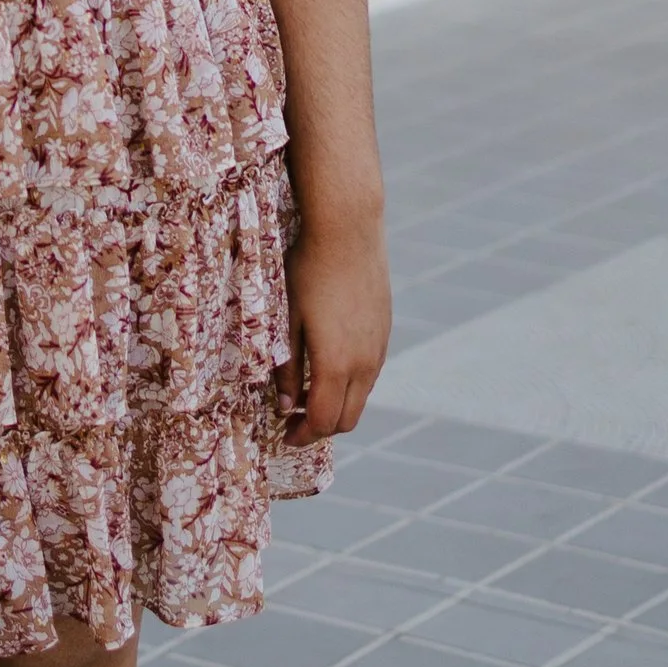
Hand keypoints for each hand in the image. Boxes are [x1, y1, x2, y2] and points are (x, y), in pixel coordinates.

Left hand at [283, 211, 392, 447]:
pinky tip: (328, 364)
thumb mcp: (287, 319)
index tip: (283, 434)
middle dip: (320, 428)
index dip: (302, 435)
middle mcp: (364, 363)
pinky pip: (370, 374)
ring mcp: (378, 347)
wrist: (348, 230)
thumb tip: (284, 405)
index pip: (322, 421)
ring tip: (308, 392)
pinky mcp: (384, 331)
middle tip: (293, 419)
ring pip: (361, 397)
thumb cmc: (308, 270)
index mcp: (336, 364)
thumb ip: (286, 368)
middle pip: (347, 419)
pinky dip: (350, 384)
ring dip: (336, 405)